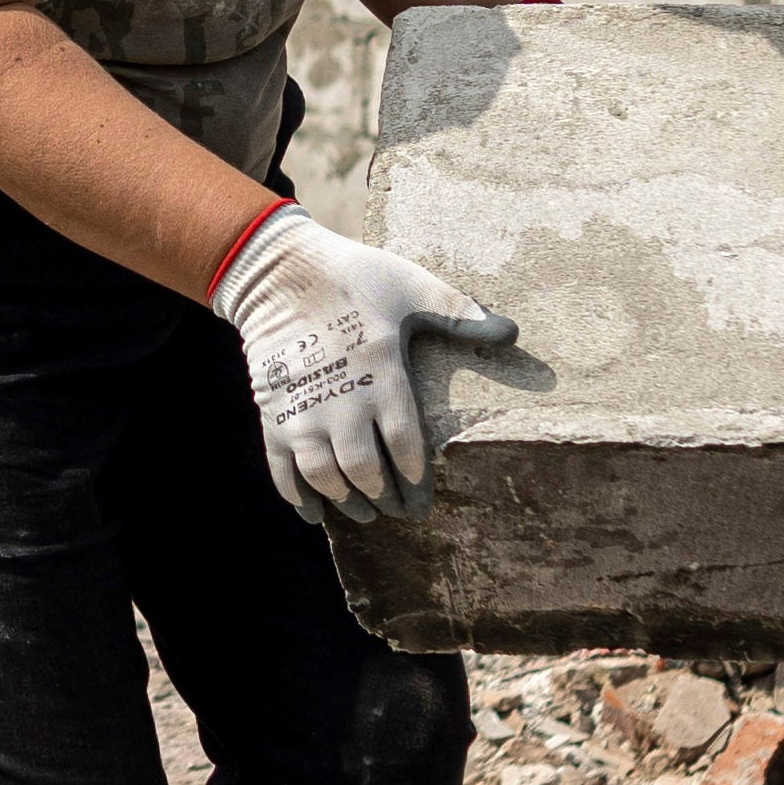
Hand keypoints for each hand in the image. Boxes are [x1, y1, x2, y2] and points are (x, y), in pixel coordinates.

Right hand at [213, 207, 518, 518]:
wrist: (278, 270)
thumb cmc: (353, 277)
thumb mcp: (411, 287)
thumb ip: (459, 315)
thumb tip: (511, 333)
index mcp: (381, 373)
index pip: (405, 444)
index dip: (416, 480)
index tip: (424, 503)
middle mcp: (341, 400)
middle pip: (365, 470)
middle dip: (384, 498)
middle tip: (399, 513)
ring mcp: (301, 410)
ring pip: (325, 475)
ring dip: (346, 502)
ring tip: (364, 514)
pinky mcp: (272, 412)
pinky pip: (282, 468)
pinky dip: (298, 497)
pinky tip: (315, 514)